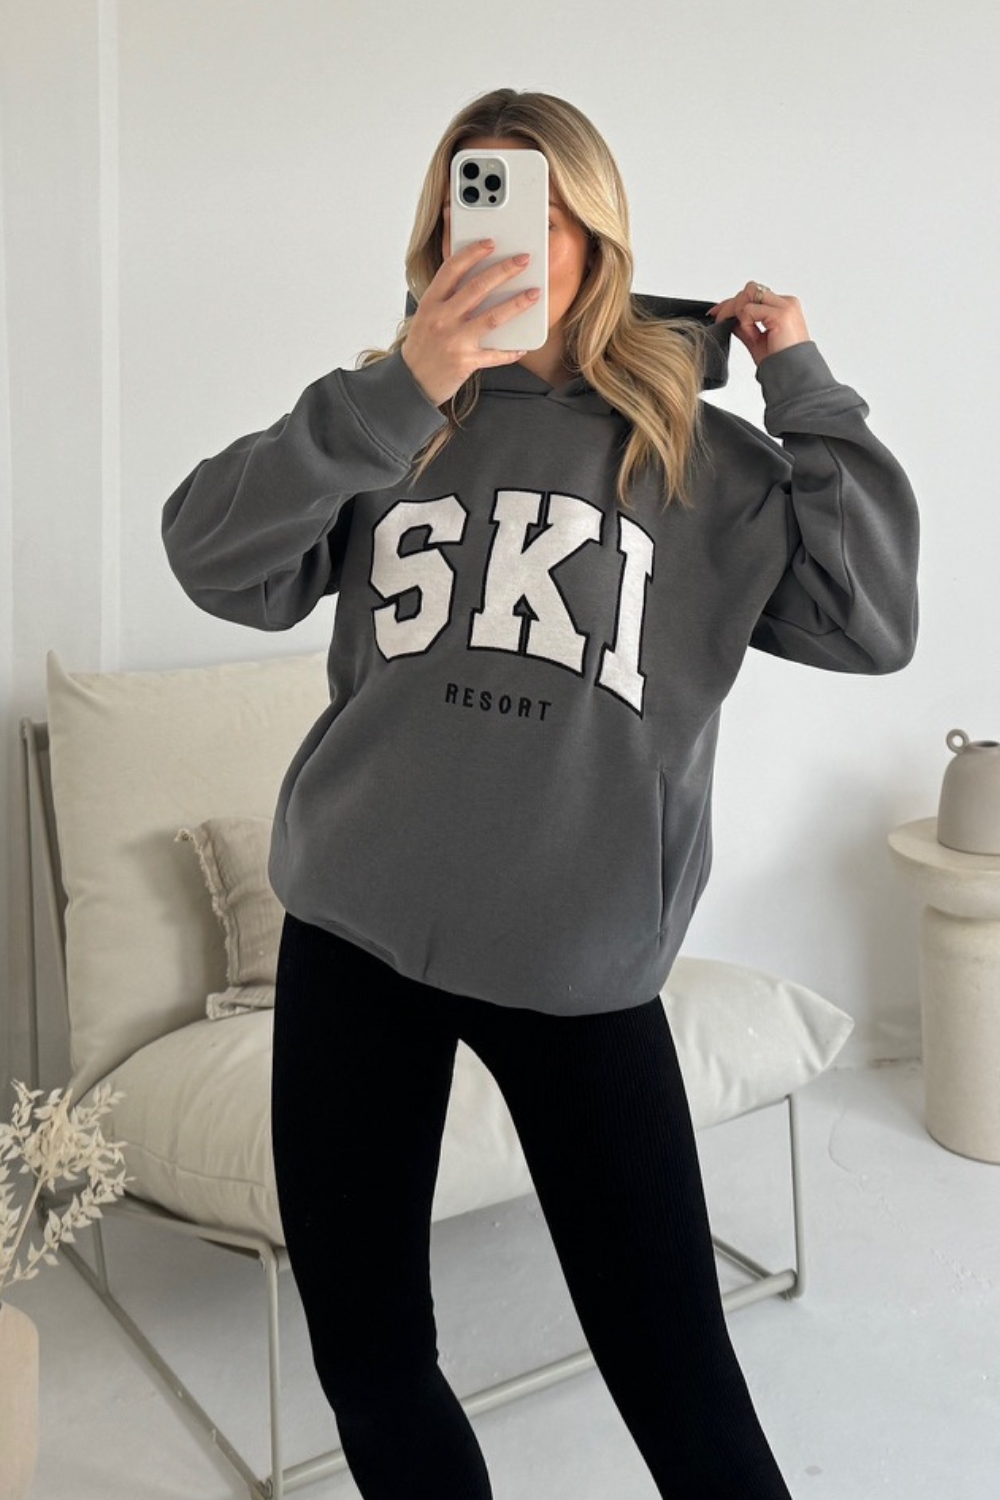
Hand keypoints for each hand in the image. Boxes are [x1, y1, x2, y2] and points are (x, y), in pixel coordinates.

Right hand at [401, 240, 541, 406]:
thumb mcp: (426, 316)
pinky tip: (522, 346)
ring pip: (492, 317)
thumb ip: (446, 298)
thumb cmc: (422, 347)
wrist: (412, 382)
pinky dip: (510, 351)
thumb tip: (476, 280)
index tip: (491, 243)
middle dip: (504, 270)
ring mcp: (455, 341)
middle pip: (478, 287)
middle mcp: (442, 319)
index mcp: (431, 303)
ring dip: (517, 303)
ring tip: (534, 293)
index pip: (452, 269)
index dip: (473, 253)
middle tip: (523, 260)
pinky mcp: (466, 362)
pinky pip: (494, 354)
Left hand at [706, 281, 809, 366]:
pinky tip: (754, 337)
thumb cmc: (779, 361)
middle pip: (750, 290)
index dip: (733, 303)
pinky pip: (749, 310)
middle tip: (721, 321)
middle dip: (731, 305)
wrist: (792, 374)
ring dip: (740, 314)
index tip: (716, 312)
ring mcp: (785, 306)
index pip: (754, 294)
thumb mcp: (755, 340)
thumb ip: (743, 325)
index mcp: (783, 306)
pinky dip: (746, 325)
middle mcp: (786, 302)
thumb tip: (728, 317)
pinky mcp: (781, 314)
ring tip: (749, 334)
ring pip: (748, 294)